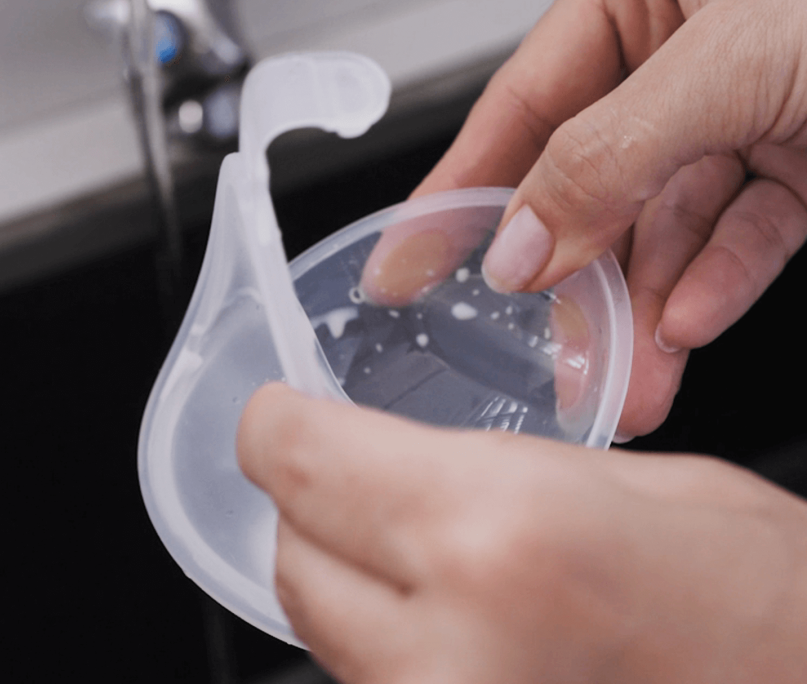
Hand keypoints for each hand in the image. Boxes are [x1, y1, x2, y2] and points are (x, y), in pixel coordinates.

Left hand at [238, 383, 806, 683]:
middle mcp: (449, 654)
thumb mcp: (622, 484)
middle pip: (291, 559)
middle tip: (346, 468)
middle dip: (307, 503)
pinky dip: (381, 639)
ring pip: (319, 632)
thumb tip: (384, 464)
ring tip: (409, 543)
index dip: (273, 426)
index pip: (301, 464)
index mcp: (497, 539)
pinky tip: (440, 608)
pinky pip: (369, 681)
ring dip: (342, 576)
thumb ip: (479, 472)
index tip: (279, 413)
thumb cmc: (770, 599)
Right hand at [362, 0, 806, 438]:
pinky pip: (744, 234)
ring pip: (666, 228)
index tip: (405, 261)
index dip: (455, 191)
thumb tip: (518, 240)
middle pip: (588, 187)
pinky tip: (690, 329)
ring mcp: (745, 112)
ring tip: (624, 380)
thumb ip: (611, 153)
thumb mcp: (738, 53)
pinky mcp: (802, 160)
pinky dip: (717, 285)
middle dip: (567, 281)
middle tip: (539, 353)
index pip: (517, 111)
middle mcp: (683, 56)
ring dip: (644, 310)